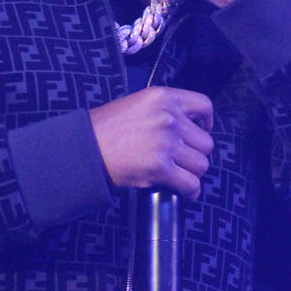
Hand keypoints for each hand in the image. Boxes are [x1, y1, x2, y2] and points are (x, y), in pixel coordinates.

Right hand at [88, 87, 214, 199]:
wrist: (85, 147)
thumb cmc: (106, 128)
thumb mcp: (138, 104)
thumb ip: (164, 110)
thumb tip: (188, 126)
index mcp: (164, 97)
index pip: (204, 105)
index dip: (206, 122)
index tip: (201, 130)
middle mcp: (169, 118)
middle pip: (205, 142)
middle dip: (195, 153)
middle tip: (181, 159)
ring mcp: (166, 143)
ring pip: (201, 164)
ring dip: (192, 172)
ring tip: (179, 174)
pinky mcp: (160, 168)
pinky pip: (191, 184)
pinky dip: (190, 191)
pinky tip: (183, 192)